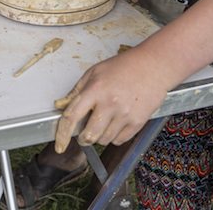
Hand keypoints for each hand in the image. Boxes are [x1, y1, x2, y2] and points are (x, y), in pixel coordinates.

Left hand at [54, 46, 173, 151]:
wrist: (153, 66)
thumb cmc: (124, 66)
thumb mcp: (95, 72)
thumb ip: (77, 91)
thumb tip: (61, 106)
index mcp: (95, 90)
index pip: (72, 117)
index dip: (62, 134)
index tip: (59, 146)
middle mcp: (109, 104)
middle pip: (88, 135)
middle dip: (83, 138)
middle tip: (84, 133)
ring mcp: (125, 114)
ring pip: (104, 140)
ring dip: (100, 136)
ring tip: (105, 121)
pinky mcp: (138, 122)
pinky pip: (119, 140)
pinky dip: (114, 137)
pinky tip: (116, 123)